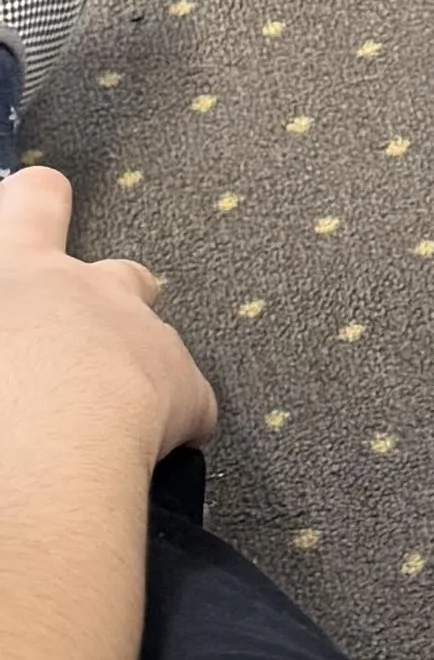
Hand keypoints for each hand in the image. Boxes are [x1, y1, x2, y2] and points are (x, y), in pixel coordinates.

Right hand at [0, 163, 214, 475]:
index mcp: (18, 271)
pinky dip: (173, 424)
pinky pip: (189, 401)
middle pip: (117, 274)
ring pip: (155, 338)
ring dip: (137, 371)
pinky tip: (146, 457)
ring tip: (101, 422)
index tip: (32, 209)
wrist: (28, 457)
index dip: (36, 203)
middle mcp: (84, 288)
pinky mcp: (184, 386)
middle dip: (111, 306)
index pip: (34, 201)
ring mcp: (141, 333)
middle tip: (77, 351)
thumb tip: (14, 341)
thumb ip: (11, 313)